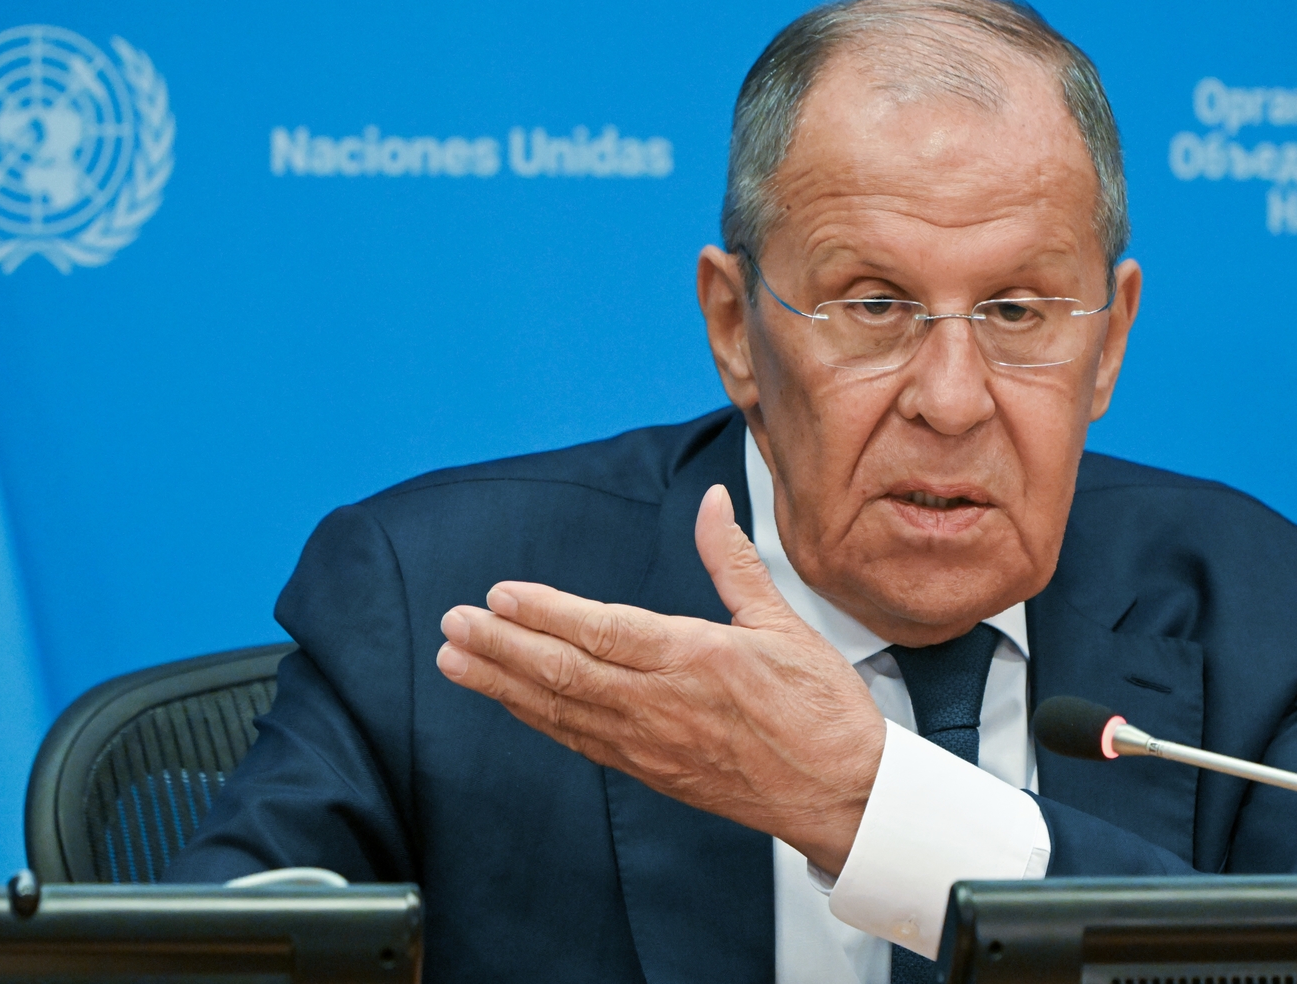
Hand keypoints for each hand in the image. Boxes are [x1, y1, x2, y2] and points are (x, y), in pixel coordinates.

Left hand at [435, 483, 885, 874]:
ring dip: (503, 685)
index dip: (543, 613)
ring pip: (561, 711)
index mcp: (696, 658)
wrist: (843, 796)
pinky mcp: (651, 771)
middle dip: (501, 647)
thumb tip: (712, 501)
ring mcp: (651, 744)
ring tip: (456, 662)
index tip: (499, 595)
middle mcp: (663, 704)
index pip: (602, 630)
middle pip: (564, 673)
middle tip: (453, 624)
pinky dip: (538, 718)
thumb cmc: (822, 710)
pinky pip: (581, 741)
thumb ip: (732, 563)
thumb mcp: (784, 624)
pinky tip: (511, 701)